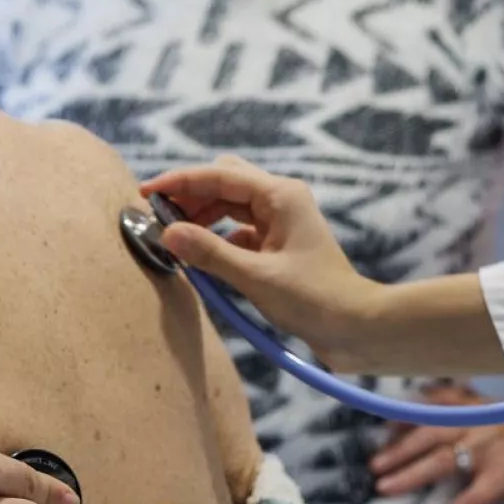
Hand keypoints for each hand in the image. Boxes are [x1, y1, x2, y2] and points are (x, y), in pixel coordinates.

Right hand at [140, 157, 383, 361]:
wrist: (357, 328)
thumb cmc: (315, 299)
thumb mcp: (256, 277)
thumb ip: (209, 253)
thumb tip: (167, 233)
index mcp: (280, 196)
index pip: (220, 175)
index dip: (180, 182)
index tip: (146, 192)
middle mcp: (280, 201)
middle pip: (223, 183)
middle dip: (189, 197)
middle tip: (157, 216)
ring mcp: (280, 222)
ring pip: (228, 207)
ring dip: (200, 218)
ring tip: (174, 238)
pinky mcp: (277, 245)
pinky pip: (237, 232)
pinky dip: (215, 240)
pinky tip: (202, 259)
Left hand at [369, 383, 503, 503]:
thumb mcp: (502, 415)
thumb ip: (471, 414)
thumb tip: (436, 426)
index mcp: (476, 407)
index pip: (432, 405)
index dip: (404, 416)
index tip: (383, 429)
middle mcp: (477, 422)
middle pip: (426, 433)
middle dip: (397, 449)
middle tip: (374, 466)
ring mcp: (489, 450)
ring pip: (439, 462)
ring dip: (408, 475)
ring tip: (384, 488)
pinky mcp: (502, 478)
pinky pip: (469, 500)